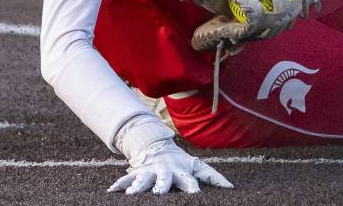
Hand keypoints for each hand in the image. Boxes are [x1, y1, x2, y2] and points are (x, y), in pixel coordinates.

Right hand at [108, 138, 232, 194]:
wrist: (158, 146)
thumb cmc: (180, 162)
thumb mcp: (196, 166)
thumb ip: (213, 177)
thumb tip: (231, 187)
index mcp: (181, 172)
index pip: (188, 181)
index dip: (192, 188)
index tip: (196, 195)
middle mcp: (165, 172)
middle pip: (163, 181)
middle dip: (161, 187)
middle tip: (158, 193)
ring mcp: (150, 172)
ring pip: (143, 180)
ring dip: (137, 186)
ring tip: (131, 195)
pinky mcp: (137, 172)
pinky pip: (126, 179)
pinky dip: (119, 185)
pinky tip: (111, 192)